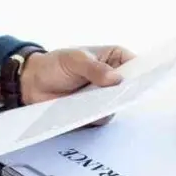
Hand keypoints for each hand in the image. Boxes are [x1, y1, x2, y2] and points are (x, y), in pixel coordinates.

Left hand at [20, 46, 134, 124]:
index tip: (143, 81)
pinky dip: (98, 116)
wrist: (32, 83)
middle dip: (128, 92)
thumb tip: (115, 79)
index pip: (136, 65)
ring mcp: (104, 97)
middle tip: (123, 94)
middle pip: (130, 88)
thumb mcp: (74, 60)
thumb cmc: (55, 64)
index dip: (143, 73)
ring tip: (100, 104)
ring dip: (111, 105)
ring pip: (118, 104)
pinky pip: (103, 117)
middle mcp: (113, 78)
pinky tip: (90, 114)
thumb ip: (94, 68)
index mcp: (114, 58)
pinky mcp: (95, 112)